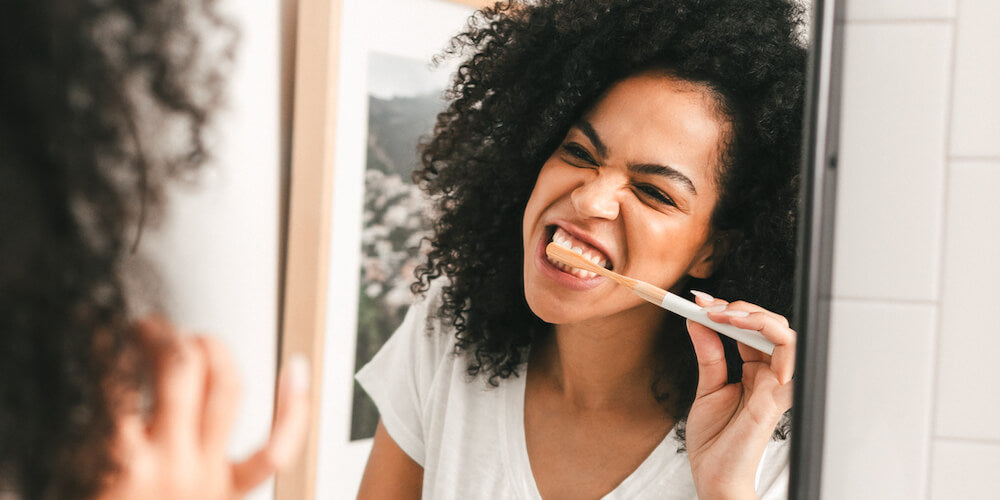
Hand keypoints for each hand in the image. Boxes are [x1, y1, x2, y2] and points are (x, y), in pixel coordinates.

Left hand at [99, 317, 309, 498]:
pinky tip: (102, 347)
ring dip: (165, 338)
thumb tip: (196, 439)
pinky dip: (111, 361)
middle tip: (183, 336)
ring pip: (184, 373)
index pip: (278, 450)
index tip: (296, 369)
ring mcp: (162, 466)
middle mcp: (198, 475)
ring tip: (142, 329)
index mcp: (219, 495)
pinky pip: (120, 393)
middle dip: (209, 346)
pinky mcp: (117, 462)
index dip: (295, 405)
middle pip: (227, 386)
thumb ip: (198, 481)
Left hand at [683, 293, 794, 499]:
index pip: (751, 329)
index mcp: (755, 372)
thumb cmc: (715, 441)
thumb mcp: (706, 389)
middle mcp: (771, 376)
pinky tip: (740, 330)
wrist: (713, 475)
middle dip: (740, 307)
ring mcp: (777, 385)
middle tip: (707, 306)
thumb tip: (697, 322)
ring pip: (785, 334)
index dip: (729, 309)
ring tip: (724, 315)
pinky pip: (790, 357)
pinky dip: (771, 336)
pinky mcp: (777, 396)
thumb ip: (708, 355)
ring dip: (755, 316)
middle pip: (771, 326)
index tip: (699, 301)